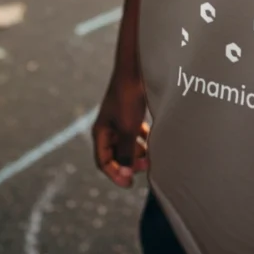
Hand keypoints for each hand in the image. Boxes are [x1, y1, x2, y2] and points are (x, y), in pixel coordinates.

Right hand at [92, 70, 148, 187]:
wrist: (135, 70)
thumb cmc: (128, 98)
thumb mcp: (128, 129)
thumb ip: (126, 152)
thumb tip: (126, 173)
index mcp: (100, 133)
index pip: (103, 162)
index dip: (115, 174)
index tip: (130, 182)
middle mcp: (107, 128)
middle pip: (115, 155)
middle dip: (129, 163)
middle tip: (146, 167)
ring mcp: (118, 121)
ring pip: (126, 145)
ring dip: (137, 153)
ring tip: (151, 156)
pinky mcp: (129, 113)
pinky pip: (133, 134)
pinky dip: (142, 140)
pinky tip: (153, 139)